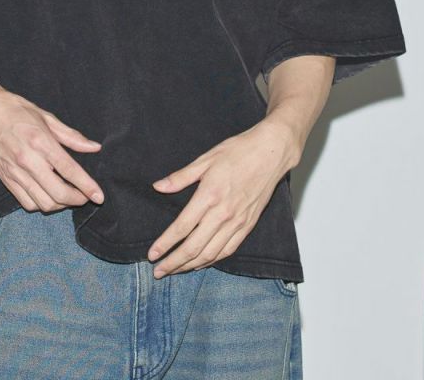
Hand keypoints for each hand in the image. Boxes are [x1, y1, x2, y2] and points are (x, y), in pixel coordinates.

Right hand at [0, 75, 105, 212]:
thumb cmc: (15, 109)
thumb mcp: (46, 116)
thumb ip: (71, 136)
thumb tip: (94, 147)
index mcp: (41, 141)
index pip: (69, 170)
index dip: (87, 186)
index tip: (99, 196)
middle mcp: (28, 160)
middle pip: (58, 193)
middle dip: (77, 200)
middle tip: (86, 197)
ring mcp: (15, 172)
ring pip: (43, 203)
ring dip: (61, 205)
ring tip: (69, 197)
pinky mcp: (5, 179)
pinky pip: (27, 202)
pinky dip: (42, 204)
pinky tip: (49, 195)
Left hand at [146, 120, 296, 276]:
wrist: (271, 153)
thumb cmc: (239, 151)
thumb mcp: (205, 159)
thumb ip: (181, 177)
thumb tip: (158, 187)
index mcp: (209, 195)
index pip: (182, 227)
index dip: (165, 244)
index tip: (152, 254)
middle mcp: (223, 213)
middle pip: (194, 247)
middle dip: (174, 262)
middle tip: (158, 271)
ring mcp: (237, 222)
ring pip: (210, 254)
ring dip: (190, 266)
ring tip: (175, 270)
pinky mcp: (248, 225)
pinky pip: (228, 250)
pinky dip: (212, 260)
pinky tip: (201, 263)